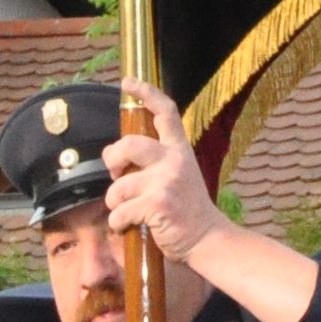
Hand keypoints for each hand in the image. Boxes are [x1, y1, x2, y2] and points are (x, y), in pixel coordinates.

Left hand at [99, 82, 232, 262]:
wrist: (208, 239)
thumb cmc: (188, 212)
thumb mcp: (180, 176)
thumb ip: (157, 163)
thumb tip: (121, 159)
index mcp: (180, 150)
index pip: (165, 112)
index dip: (145, 93)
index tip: (128, 82)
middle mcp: (173, 160)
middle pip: (128, 143)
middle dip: (112, 159)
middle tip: (114, 173)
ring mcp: (166, 181)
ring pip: (119, 185)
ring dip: (114, 202)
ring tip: (125, 211)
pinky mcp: (157, 204)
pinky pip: (120, 210)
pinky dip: (118, 222)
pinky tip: (127, 226)